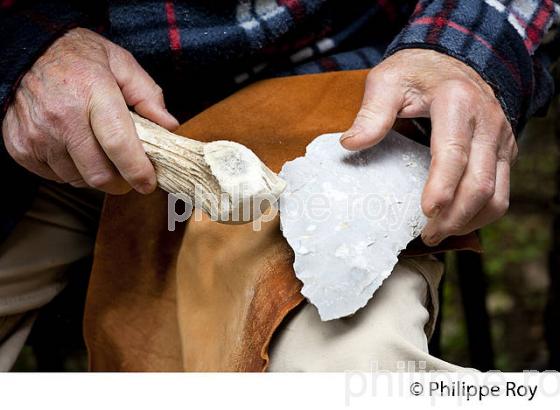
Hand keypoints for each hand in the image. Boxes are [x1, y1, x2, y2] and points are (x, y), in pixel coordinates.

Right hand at [1, 27, 178, 193]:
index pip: (119, 144)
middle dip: (121, 182)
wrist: (25, 52)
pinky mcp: (20, 147)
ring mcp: (38, 134)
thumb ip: (148, 95)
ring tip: (98, 151)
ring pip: (78, 179)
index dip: (137, 171)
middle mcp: (62, 116)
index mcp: (92, 92)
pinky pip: (54, 177)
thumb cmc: (78, 57)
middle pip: (99, 174)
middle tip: (128, 173)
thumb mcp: (120, 62)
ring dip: (94, 174)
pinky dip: (70, 170)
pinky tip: (73, 148)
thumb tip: (169, 126)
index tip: (148, 183)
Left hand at [341, 49, 516, 245]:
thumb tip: (350, 144)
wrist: (453, 59)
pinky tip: (456, 222)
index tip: (426, 212)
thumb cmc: (416, 72)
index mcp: (457, 101)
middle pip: (480, 183)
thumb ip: (372, 112)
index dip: (442, 186)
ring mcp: (501, 138)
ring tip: (439, 235)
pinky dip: (481, 214)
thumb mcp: (388, 80)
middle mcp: (487, 121)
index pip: (454, 152)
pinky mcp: (504, 151)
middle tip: (427, 236)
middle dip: (455, 216)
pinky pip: (502, 191)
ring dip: (470, 221)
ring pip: (498, 194)